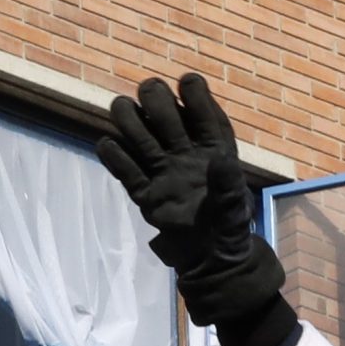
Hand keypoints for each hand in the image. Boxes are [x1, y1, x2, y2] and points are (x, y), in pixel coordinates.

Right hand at [96, 74, 285, 326]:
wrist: (212, 261)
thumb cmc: (229, 227)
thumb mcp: (235, 207)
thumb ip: (229, 183)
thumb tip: (220, 161)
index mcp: (212, 148)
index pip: (203, 111)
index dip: (194, 94)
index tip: (188, 84)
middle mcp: (184, 152)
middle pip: (164, 114)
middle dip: (155, 100)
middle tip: (149, 94)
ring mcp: (162, 171)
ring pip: (140, 135)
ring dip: (130, 119)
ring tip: (123, 111)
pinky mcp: (146, 194)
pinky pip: (126, 171)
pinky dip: (114, 157)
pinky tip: (108, 146)